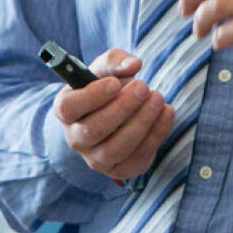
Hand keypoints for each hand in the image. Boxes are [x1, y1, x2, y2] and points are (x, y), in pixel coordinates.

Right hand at [53, 48, 175, 180]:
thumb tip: (134, 64)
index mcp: (65, 110)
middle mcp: (76, 139)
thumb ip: (117, 61)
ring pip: (117, 148)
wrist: (113, 113)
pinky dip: (156, 135)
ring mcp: (96, 159)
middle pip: (94, 130)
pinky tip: (166, 112)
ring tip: (157, 98)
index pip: (68, 108)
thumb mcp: (106, 68)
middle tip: (144, 87)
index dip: (92, 96)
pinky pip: (137, 159)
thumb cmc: (105, 86)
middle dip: (123, 107)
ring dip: (141, 122)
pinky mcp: (119, 170)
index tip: (115, 83)